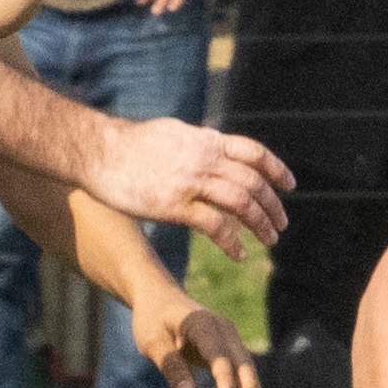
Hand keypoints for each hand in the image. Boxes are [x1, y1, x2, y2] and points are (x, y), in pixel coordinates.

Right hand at [86, 117, 291, 255]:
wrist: (98, 150)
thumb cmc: (131, 144)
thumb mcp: (174, 133)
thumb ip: (199, 145)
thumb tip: (216, 149)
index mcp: (206, 141)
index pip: (253, 152)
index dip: (276, 169)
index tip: (289, 185)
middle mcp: (204, 159)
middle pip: (253, 183)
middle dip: (272, 206)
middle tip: (281, 224)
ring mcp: (191, 182)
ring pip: (241, 204)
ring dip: (261, 225)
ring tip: (270, 240)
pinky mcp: (175, 205)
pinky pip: (215, 226)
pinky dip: (232, 242)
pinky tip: (238, 254)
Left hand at [131, 287, 265, 387]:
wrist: (161, 300)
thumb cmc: (153, 321)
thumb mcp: (152, 342)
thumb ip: (171, 366)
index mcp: (203, 324)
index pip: (219, 354)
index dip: (225, 378)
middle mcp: (225, 332)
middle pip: (244, 367)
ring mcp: (232, 342)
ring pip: (249, 376)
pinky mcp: (232, 354)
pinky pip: (244, 378)